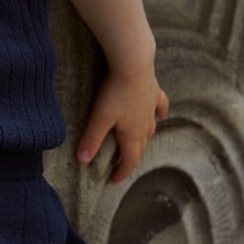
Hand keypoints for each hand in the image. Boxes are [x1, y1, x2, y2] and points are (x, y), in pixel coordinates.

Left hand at [76, 65, 169, 183]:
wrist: (134, 63)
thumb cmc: (115, 92)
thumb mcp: (99, 118)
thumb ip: (91, 140)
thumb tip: (82, 160)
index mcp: (133, 134)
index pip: (129, 160)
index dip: (122, 172)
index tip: (113, 180)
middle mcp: (145, 125)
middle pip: (140, 148)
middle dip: (131, 160)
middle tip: (121, 166)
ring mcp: (152, 109)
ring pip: (151, 130)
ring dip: (144, 141)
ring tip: (138, 146)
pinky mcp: (154, 92)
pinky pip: (160, 107)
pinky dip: (161, 113)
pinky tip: (161, 116)